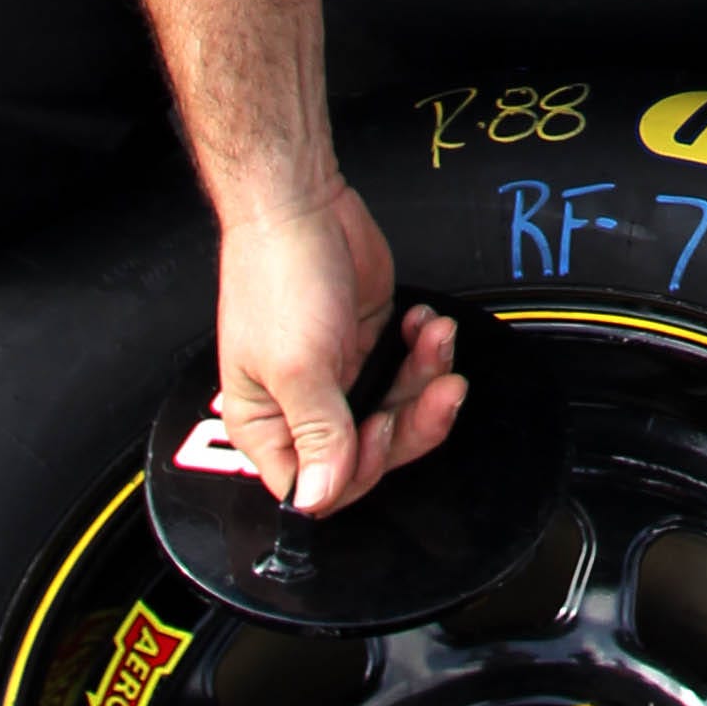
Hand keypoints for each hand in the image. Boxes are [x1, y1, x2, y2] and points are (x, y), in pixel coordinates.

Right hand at [215, 179, 464, 512]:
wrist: (303, 207)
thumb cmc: (279, 275)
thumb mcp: (297, 367)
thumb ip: (318, 435)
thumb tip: (316, 499)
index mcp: (266, 423)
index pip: (319, 484)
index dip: (359, 469)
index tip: (382, 432)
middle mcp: (301, 406)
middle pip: (369, 450)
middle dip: (412, 420)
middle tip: (440, 390)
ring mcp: (340, 375)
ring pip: (399, 407)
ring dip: (426, 375)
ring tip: (435, 338)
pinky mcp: (368, 344)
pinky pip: (410, 367)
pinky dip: (425, 348)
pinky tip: (422, 321)